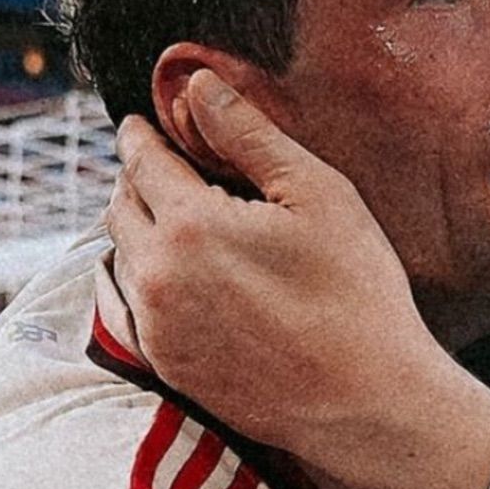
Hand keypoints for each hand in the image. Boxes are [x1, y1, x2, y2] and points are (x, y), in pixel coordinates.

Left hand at [106, 72, 489, 488]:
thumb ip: (249, 134)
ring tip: (183, 222)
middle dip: (140, 180)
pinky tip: (182, 278)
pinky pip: (129, 307)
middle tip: (171, 170)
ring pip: (122, 256)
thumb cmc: (358, 295)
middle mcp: (156, 275)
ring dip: (142, 231)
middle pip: (121, 205)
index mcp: (189, 223)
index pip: (140, 157)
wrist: (368, 403)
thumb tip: (196, 85)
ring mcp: (155, 326)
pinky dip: (144, 281)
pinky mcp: (165, 366)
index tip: (149, 121)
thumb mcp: (319, 195)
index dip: (144, 132)